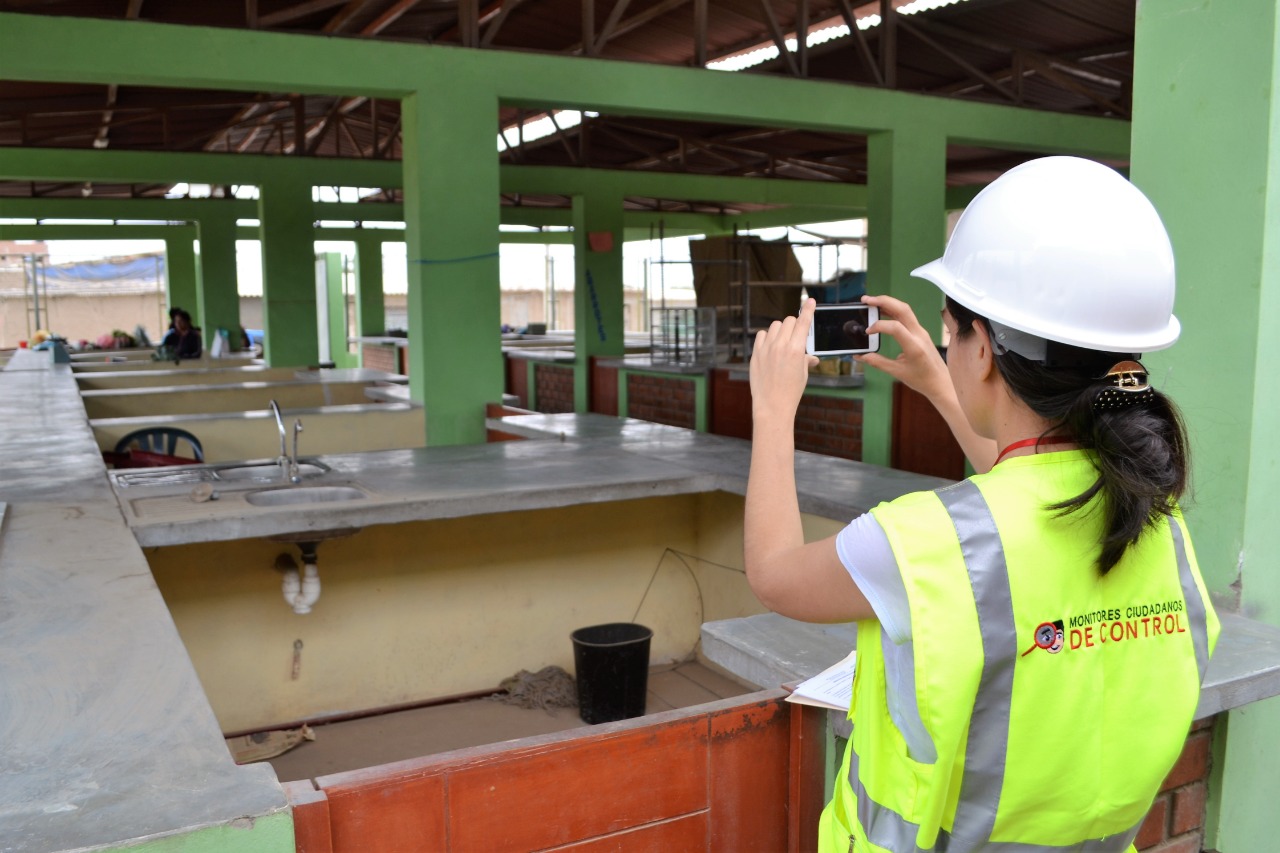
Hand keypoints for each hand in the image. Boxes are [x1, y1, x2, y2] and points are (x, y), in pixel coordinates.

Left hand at [750, 298, 819, 422]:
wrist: (772, 405)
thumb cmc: (791, 391)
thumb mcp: (803, 374)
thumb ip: (806, 359)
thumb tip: (812, 357)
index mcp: (796, 350)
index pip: (803, 322)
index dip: (807, 310)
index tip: (809, 300)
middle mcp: (781, 346)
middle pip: (789, 321)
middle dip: (794, 326)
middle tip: (795, 338)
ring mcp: (766, 349)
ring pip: (775, 326)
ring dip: (781, 330)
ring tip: (782, 344)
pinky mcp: (756, 353)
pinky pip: (761, 334)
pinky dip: (767, 336)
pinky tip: (770, 346)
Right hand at [854, 294, 951, 402]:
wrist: (940, 382)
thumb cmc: (921, 379)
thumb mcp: (897, 372)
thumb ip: (877, 362)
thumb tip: (859, 356)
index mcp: (914, 346)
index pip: (895, 327)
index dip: (879, 326)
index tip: (868, 332)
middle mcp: (919, 334)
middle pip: (902, 309)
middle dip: (883, 301)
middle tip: (866, 300)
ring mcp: (920, 331)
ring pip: (905, 309)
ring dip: (888, 302)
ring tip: (871, 302)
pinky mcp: (919, 331)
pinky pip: (906, 315)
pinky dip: (893, 310)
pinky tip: (882, 311)